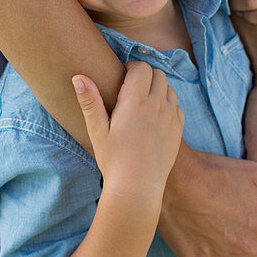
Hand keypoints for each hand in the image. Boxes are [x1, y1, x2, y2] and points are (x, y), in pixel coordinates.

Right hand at [74, 62, 183, 204]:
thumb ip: (89, 101)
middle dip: (145, 76)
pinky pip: (177, 106)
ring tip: (143, 103)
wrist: (137, 187)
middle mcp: (157, 105)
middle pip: (157, 74)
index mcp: (135, 102)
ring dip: (158, 90)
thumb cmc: (113, 160)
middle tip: (132, 89)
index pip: (141, 68)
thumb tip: (78, 77)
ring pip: (169, 89)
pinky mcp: (178, 129)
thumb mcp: (97, 131)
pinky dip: (168, 106)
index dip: (132, 68)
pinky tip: (155, 118)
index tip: (123, 77)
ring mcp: (170, 117)